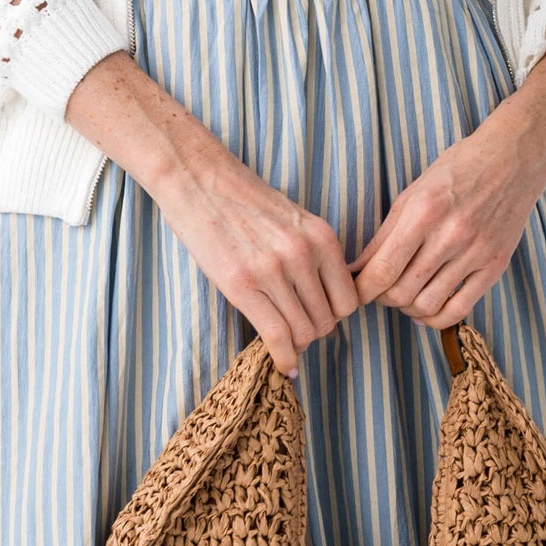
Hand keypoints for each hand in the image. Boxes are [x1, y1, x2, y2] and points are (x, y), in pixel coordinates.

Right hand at [154, 140, 360, 375]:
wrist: (197, 180)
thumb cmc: (242, 200)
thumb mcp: (293, 220)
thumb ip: (313, 254)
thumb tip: (324, 297)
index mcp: (321, 237)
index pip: (348, 299)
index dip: (335, 316)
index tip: (317, 317)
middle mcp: (303, 255)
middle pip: (328, 320)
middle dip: (314, 332)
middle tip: (297, 331)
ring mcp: (274, 271)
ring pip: (304, 332)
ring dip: (297, 344)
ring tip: (284, 341)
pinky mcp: (243, 285)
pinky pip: (277, 336)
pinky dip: (283, 358)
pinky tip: (283, 366)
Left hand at [349, 113, 541, 328]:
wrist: (512, 160)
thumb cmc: (457, 171)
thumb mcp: (412, 194)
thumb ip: (383, 235)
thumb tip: (356, 270)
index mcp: (423, 212)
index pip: (382, 270)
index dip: (363, 290)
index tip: (357, 292)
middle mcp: (450, 235)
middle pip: (401, 292)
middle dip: (382, 298)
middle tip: (380, 290)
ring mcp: (476, 253)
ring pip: (427, 305)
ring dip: (407, 308)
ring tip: (404, 296)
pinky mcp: (495, 266)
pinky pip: (460, 309)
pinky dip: (436, 319)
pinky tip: (426, 310)